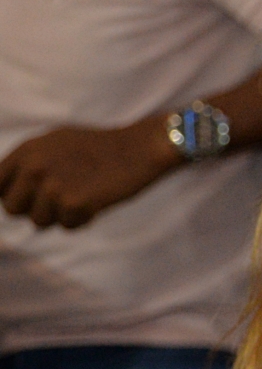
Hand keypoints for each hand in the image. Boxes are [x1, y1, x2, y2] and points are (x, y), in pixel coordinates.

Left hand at [0, 119, 183, 228]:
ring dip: (61, 216)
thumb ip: (30, 161)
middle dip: (35, 209)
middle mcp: (35, 167)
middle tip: (61, 200)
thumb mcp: (56, 142)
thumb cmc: (102, 147)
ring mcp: (53, 186)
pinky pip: (67, 226)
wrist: (141, 148)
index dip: (15, 195)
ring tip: (83, 198)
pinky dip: (82, 220)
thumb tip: (3, 187)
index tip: (33, 198)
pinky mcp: (74, 203)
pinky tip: (97, 203)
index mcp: (28, 150)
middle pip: (12, 208)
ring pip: (39, 221)